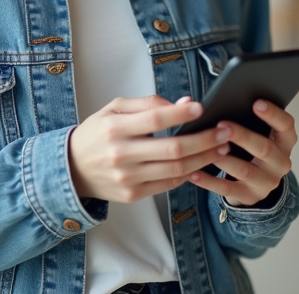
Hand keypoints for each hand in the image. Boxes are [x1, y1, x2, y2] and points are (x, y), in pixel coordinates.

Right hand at [69, 95, 231, 202]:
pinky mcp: (133, 195)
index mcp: (115, 128)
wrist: (72, 169)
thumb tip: (181, 104)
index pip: (155, 119)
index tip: (201, 108)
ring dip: (204, 158)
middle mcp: (121, 154)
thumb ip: (147, 103)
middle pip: (173, 148)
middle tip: (225, 131)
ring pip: (176, 169)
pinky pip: (168, 184)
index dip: (181, 113)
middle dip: (205, 139)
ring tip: (221, 148)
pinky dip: (188, 174)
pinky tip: (200, 163)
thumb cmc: (97, 134)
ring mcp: (128, 178)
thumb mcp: (113, 109)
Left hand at [186, 100, 295, 207]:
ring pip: (244, 170)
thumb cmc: (251, 147)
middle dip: (242, 136)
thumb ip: (246, 118)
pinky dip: (209, 181)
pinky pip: (228, 189)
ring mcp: (267, 182)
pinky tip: (193, 173)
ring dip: (224, 159)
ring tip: (205, 149)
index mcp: (285, 142)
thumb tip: (220, 102)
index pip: (286, 125)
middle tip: (222, 124)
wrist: (255, 182)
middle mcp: (281, 162)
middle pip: (265, 148)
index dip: (273, 114)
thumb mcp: (257, 133)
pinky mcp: (250, 196)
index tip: (256, 102)